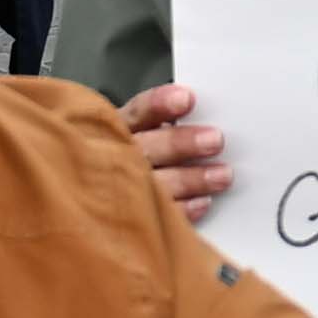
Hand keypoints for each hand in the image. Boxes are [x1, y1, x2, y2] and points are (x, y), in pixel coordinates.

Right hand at [117, 78, 231, 215]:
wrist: (95, 209)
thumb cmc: (134, 160)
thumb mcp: (140, 134)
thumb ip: (165, 124)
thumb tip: (204, 117)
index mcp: (116, 130)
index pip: (136, 113)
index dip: (160, 105)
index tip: (187, 99)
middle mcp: (116, 158)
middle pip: (145, 148)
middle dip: (180, 143)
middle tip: (215, 139)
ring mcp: (122, 191)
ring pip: (154, 184)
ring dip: (190, 179)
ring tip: (222, 175)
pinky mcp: (133, 219)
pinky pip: (157, 218)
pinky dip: (182, 210)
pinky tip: (203, 203)